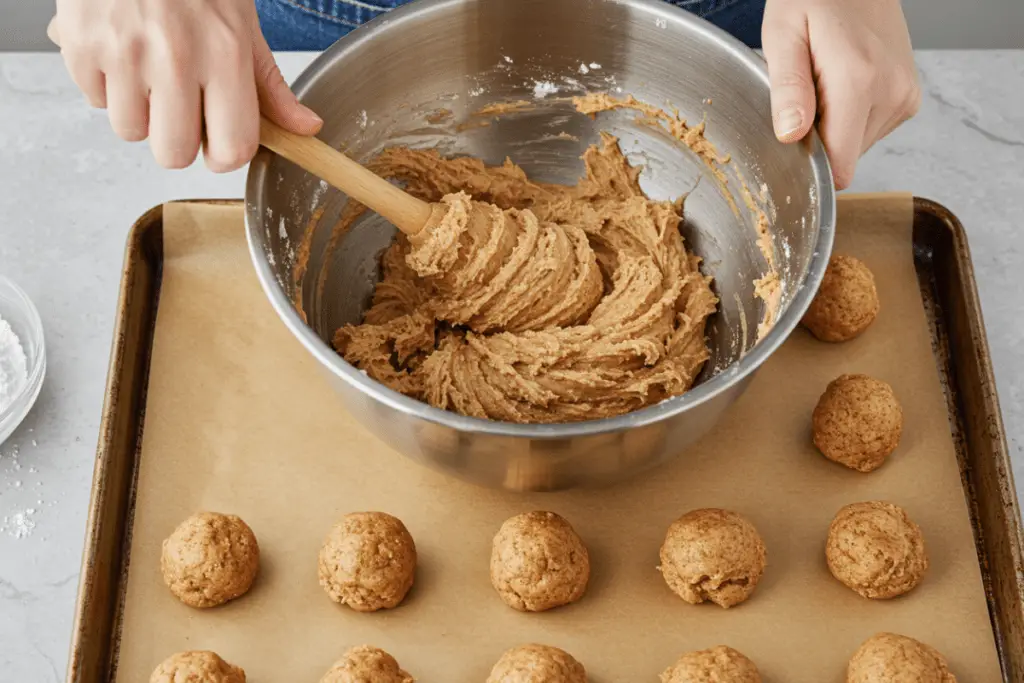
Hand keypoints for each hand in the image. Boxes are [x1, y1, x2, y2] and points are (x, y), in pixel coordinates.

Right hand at [47, 0, 322, 171]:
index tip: (220, 141)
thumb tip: (306, 128)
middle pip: (174, 154)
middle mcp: (176, 56)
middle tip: (180, 106)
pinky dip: (107, 85)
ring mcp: (123, 51)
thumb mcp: (242, 24)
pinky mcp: (81, 45)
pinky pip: (95, 101)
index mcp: (226, 54)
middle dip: (177, 140)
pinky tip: (121, 52)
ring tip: (148, 70)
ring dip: (139, 112)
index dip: (225, 155)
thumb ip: (270, 85)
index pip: (232, 149)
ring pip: (130, 132)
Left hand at [761, 0, 919, 189]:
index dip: (810, 162)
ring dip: (835, 125)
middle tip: (807, 93)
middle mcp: (892, 93)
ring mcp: (906, 95)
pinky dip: (852, 116)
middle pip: (846, 157)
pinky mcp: (910, 96)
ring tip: (825, 82)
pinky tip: (843, 82)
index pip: (840, 165)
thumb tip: (791, 136)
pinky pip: (871, 129)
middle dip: (819, 137)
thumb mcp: (783, 34)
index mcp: (859, 82)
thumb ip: (787, 88)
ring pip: (858, 145)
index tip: (794, 137)